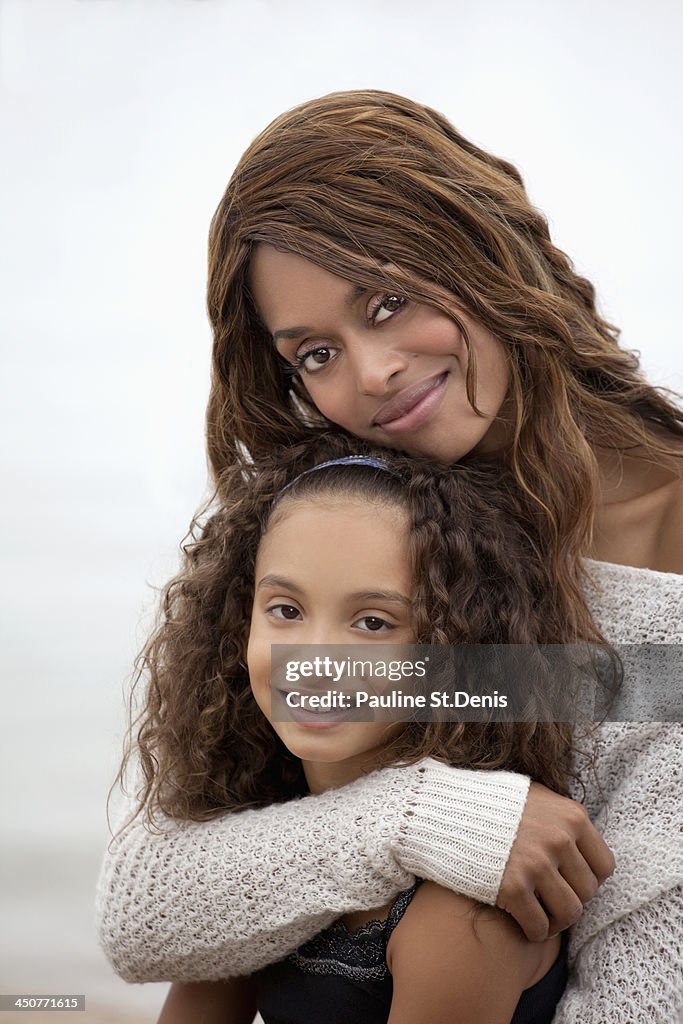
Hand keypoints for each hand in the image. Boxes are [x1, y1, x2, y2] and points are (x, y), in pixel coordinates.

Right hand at [497, 782, 614, 941]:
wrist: (444, 809)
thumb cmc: (490, 804)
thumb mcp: (534, 797)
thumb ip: (561, 818)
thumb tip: (583, 843)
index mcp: (571, 816)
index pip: (604, 866)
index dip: (587, 878)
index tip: (567, 880)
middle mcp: (559, 838)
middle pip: (587, 892)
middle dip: (569, 898)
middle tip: (548, 898)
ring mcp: (536, 863)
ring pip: (570, 913)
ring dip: (555, 920)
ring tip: (540, 915)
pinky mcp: (512, 887)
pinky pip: (539, 926)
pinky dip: (533, 930)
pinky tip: (522, 921)